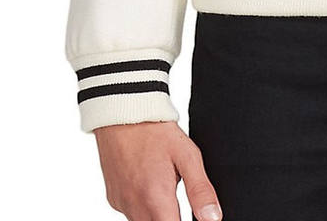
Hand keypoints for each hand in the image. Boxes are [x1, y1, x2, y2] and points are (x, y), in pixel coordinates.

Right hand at [95, 121, 221, 220]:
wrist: (124, 115)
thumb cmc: (156, 132)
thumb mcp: (188, 156)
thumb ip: (200, 190)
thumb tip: (213, 219)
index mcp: (156, 199)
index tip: (196, 216)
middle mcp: (134, 207)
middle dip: (172, 219)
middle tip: (177, 194)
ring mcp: (121, 204)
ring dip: (158, 214)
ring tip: (163, 184)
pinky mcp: (113, 199)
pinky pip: (131, 213)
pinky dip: (143, 206)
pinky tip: (149, 183)